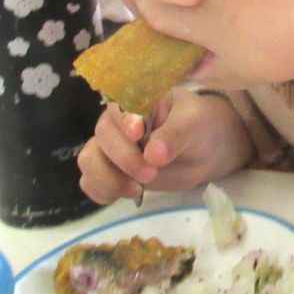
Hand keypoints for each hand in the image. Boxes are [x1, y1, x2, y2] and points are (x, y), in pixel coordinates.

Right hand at [77, 87, 251, 204]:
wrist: (204, 151)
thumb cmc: (199, 126)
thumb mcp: (195, 124)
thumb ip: (175, 135)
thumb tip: (154, 154)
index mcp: (138, 99)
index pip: (119, 105)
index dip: (123, 121)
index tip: (138, 134)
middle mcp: (118, 121)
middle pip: (102, 136)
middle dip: (124, 158)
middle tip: (151, 173)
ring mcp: (112, 147)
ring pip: (89, 160)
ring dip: (108, 178)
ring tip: (136, 189)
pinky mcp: (111, 171)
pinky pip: (90, 182)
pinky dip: (102, 191)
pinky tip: (127, 194)